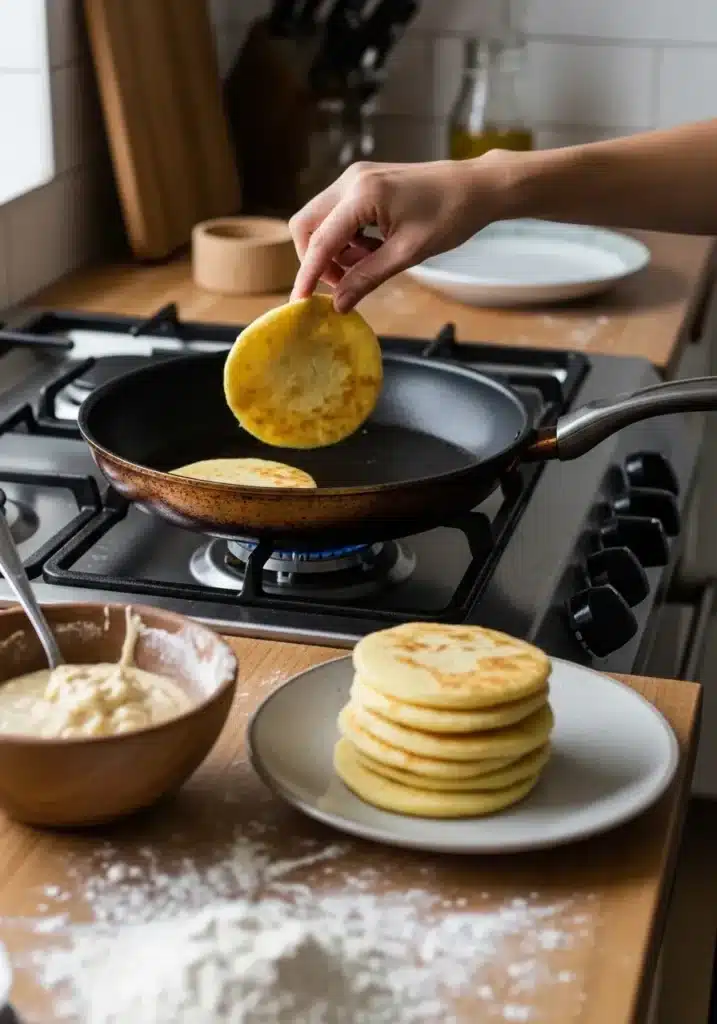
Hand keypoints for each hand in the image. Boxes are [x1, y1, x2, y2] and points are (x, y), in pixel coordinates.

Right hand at [288, 151, 520, 311]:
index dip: (308, 275)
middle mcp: (351, 181)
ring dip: (334, 250)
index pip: (320, 241)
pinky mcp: (362, 182)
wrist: (476, 186)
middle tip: (344, 282)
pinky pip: (337, 215)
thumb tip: (338, 303)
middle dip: (316, 260)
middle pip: (307, 225)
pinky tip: (373, 248)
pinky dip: (345, 238)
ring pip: (320, 221)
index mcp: (362, 195)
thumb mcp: (408, 254)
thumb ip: (368, 277)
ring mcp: (355, 178)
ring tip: (369, 262)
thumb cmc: (450, 216)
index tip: (298, 303)